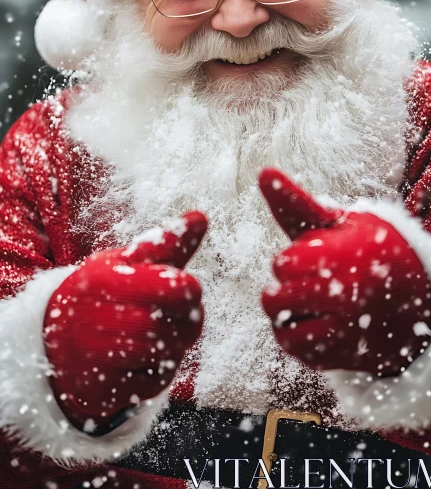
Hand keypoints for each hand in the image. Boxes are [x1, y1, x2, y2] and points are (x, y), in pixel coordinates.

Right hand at [43, 212, 206, 431]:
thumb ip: (166, 243)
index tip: (180, 285)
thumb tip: (200, 217)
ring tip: (156, 333)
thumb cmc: (100, 295)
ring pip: (165, 353)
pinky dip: (159, 372)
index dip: (187, 288)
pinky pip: (154, 383)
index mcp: (107, 279)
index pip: (173, 286)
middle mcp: (98, 318)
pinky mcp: (104, 390)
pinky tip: (143, 359)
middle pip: (173, 324)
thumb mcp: (126, 262)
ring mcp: (98, 358)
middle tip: (174, 314)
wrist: (53, 345)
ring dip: (173, 345)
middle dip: (184, 320)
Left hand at [259, 169, 430, 376]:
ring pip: (283, 330)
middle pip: (277, 299)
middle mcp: (344, 297)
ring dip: (286, 315)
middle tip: (307, 282)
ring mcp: (345, 331)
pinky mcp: (343, 356)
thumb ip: (296, 203)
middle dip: (284, 288)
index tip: (312, 258)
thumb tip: (264, 170)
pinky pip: (298, 351)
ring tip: (305, 302)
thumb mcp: (340, 223)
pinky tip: (313, 321)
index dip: (290, 260)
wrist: (419, 298)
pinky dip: (296, 337)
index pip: (284, 264)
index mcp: (342, 258)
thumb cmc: (368, 249)